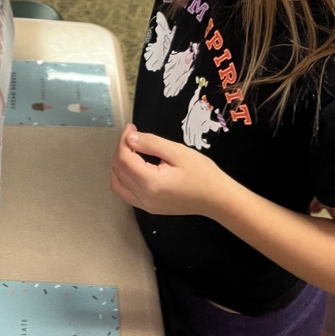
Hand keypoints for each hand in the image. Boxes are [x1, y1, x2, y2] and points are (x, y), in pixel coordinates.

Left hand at [110, 123, 226, 216]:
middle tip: (132, 135)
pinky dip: (123, 178)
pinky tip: (134, 166)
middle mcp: (144, 197)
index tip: (131, 127)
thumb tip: (130, 138)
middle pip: (118, 170)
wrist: (216, 198)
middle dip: (121, 149)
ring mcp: (145, 206)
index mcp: (150, 182)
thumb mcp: (177, 152)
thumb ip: (151, 143)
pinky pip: (126, 193)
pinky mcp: (149, 208)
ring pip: (117, 184)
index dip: (124, 140)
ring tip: (131, 149)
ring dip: (119, 165)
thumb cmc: (202, 173)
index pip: (124, 158)